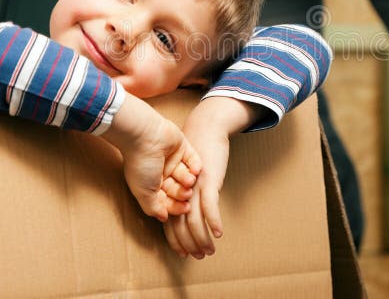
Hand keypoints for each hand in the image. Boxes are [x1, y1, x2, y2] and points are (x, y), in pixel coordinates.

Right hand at [100, 94, 201, 222]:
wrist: (144, 136)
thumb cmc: (141, 164)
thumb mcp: (144, 192)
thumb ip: (153, 207)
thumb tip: (163, 218)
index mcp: (150, 184)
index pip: (166, 201)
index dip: (176, 207)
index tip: (184, 208)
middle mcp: (161, 173)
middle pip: (178, 190)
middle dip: (184, 194)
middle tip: (187, 194)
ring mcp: (172, 160)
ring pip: (186, 176)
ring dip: (189, 180)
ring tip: (188, 179)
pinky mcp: (183, 147)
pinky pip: (194, 160)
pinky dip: (196, 166)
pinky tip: (196, 170)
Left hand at [162, 96, 266, 257]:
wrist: (206, 130)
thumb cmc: (197, 154)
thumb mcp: (187, 175)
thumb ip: (187, 193)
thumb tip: (189, 212)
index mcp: (173, 191)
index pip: (171, 222)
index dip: (176, 240)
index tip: (183, 254)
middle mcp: (180, 192)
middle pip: (180, 225)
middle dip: (189, 244)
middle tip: (198, 257)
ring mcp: (193, 187)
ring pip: (194, 220)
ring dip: (201, 239)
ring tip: (209, 251)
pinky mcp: (208, 181)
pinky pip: (210, 206)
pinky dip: (213, 221)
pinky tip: (218, 233)